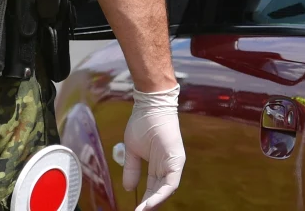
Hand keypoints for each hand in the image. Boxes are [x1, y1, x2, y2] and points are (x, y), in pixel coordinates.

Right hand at [123, 85, 183, 209]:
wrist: (149, 104)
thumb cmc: (142, 122)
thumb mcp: (132, 151)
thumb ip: (132, 169)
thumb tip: (128, 188)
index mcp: (158, 165)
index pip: (153, 188)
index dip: (144, 200)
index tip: (135, 210)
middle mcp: (168, 166)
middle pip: (160, 192)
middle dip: (149, 205)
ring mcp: (173, 163)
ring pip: (166, 190)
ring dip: (154, 203)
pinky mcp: (176, 159)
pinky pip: (171, 182)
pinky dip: (161, 194)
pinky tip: (149, 203)